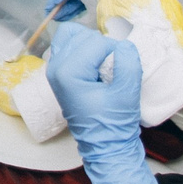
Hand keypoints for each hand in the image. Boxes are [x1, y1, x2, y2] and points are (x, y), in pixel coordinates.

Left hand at [47, 23, 170, 183]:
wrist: (105, 148)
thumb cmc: (114, 125)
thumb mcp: (127, 94)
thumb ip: (128, 65)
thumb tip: (125, 45)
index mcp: (67, 72)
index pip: (96, 42)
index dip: (115, 51)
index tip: (122, 70)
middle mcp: (55, 67)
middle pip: (81, 34)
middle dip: (102, 46)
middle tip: (113, 67)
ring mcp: (54, 70)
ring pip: (72, 36)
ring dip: (91, 45)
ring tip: (104, 65)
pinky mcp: (59, 74)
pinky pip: (69, 47)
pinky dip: (84, 49)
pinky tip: (96, 67)